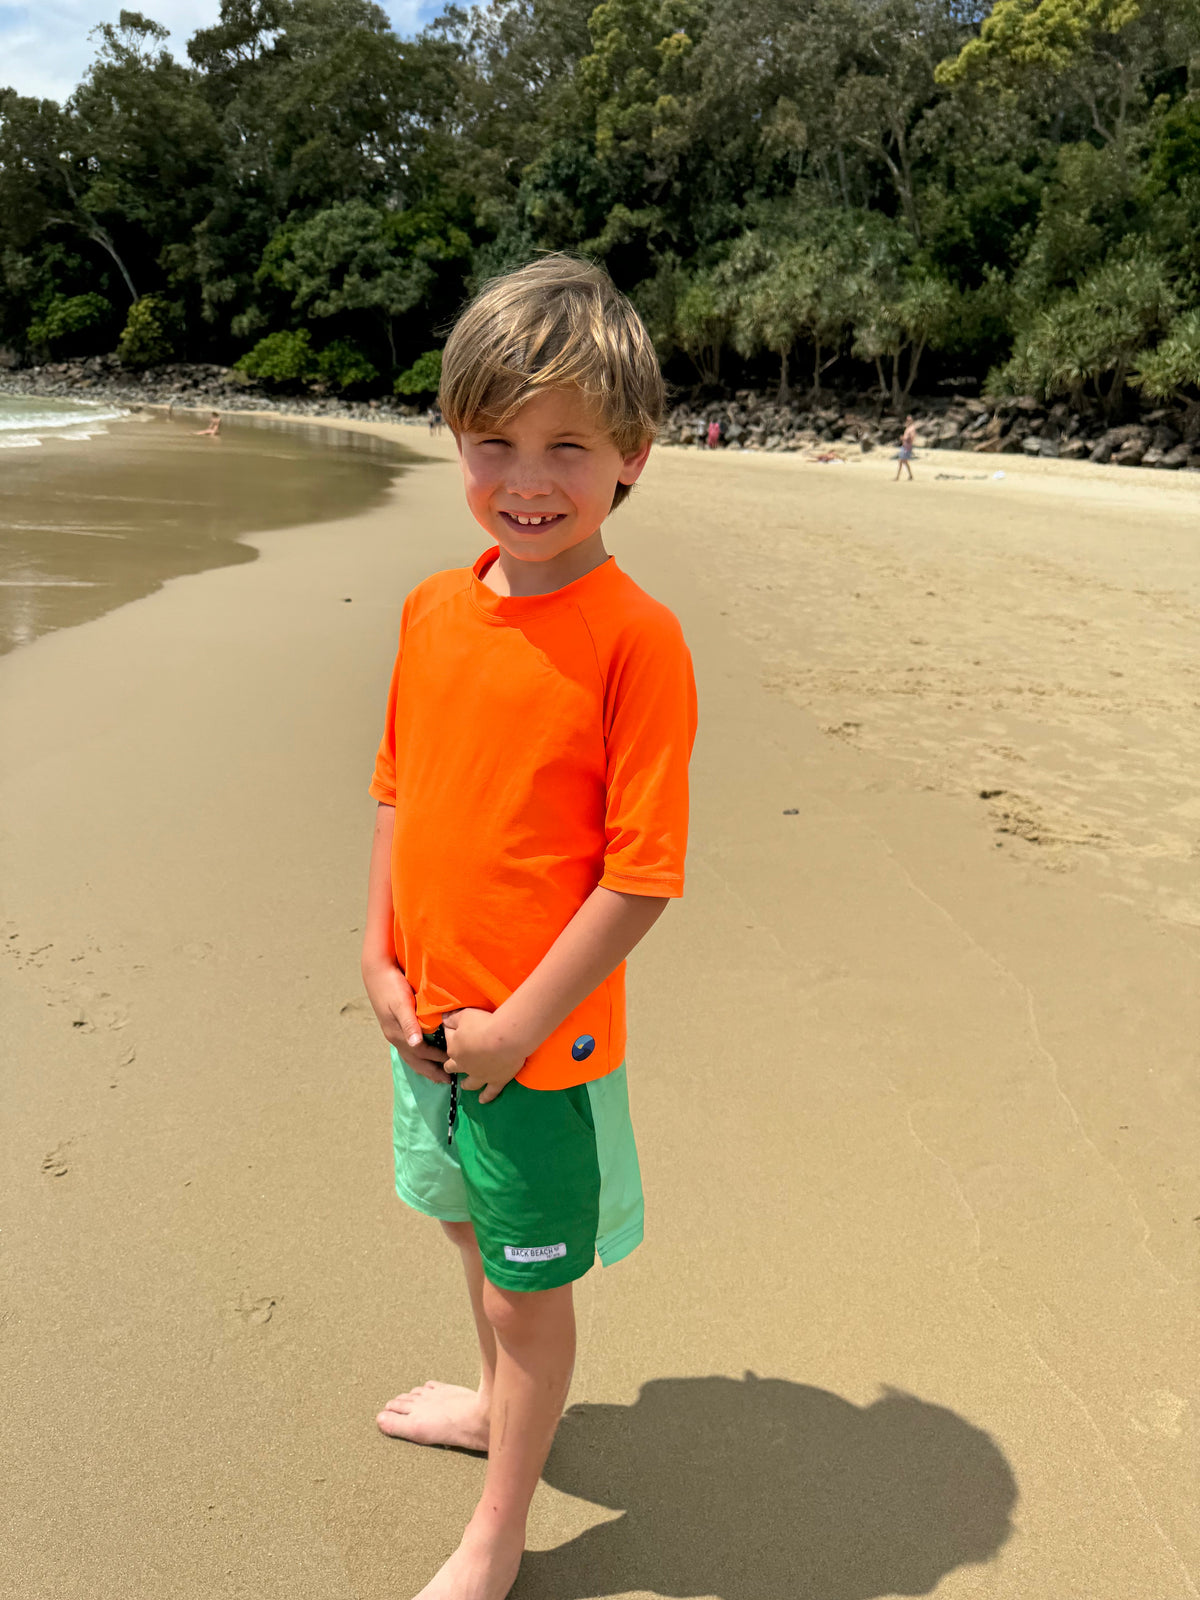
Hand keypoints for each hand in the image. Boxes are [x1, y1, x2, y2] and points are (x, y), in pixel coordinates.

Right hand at [362, 959, 448, 1083]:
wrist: (376, 971)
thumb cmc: (391, 984)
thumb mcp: (401, 1002)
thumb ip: (409, 1023)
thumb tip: (416, 1045)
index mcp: (398, 1033)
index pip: (421, 1053)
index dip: (437, 1061)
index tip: (453, 1067)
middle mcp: (395, 1036)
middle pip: (415, 1060)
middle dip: (430, 1071)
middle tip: (447, 1081)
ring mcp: (393, 1032)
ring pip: (410, 1056)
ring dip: (424, 1066)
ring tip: (436, 1074)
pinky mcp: (394, 1025)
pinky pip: (407, 1047)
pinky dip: (417, 1056)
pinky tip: (423, 1055)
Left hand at [442, 1008, 526, 1103]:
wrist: (505, 1039)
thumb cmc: (484, 1024)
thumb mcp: (464, 1015)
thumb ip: (452, 1018)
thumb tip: (443, 1019)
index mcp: (454, 1048)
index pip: (448, 1039)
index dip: (452, 1033)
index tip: (455, 1028)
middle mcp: (463, 1065)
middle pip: (452, 1066)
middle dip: (451, 1064)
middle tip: (453, 1064)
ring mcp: (479, 1075)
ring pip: (469, 1082)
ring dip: (465, 1083)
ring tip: (463, 1085)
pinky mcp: (495, 1081)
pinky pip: (490, 1092)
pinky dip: (486, 1097)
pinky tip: (483, 1101)